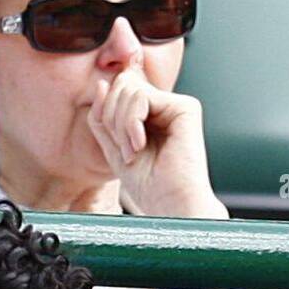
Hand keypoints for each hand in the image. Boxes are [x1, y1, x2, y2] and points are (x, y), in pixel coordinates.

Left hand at [87, 70, 228, 219]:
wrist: (173, 205)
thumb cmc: (149, 186)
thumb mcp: (113, 149)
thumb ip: (103, 117)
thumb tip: (102, 83)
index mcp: (152, 117)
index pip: (118, 91)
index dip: (106, 113)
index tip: (118, 147)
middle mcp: (166, 108)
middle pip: (121, 85)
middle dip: (112, 118)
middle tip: (125, 151)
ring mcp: (177, 106)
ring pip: (129, 89)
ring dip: (121, 125)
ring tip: (133, 153)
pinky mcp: (186, 107)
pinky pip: (141, 95)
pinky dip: (131, 122)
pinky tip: (141, 144)